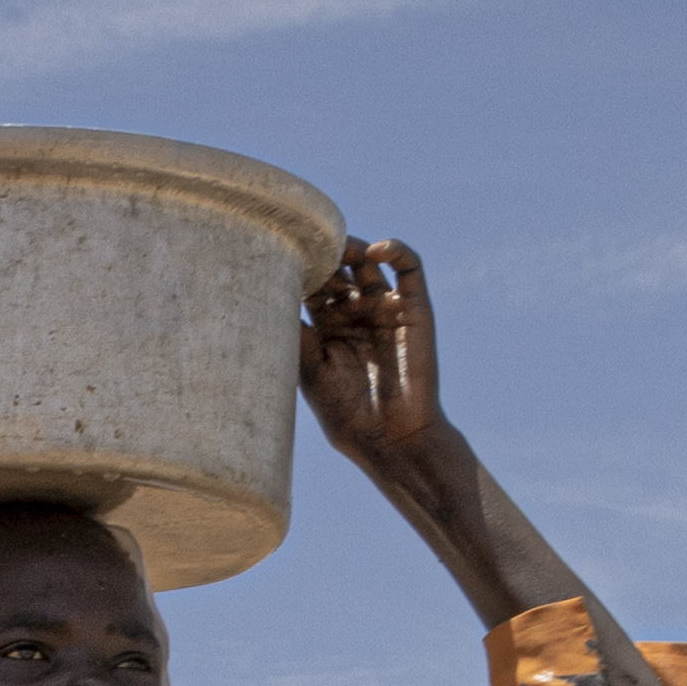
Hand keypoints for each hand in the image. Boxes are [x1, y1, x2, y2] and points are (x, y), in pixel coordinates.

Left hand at [300, 240, 445, 479]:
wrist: (391, 438)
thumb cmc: (347, 414)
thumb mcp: (310, 372)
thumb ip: (297, 334)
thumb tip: (272, 294)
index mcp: (327, 327)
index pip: (311, 284)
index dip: (298, 268)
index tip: (280, 258)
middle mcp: (356, 313)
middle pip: (336, 268)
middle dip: (321, 256)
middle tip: (307, 248)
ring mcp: (385, 308)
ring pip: (367, 262)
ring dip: (351, 247)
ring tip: (336, 248)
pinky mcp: (414, 308)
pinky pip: (409, 268)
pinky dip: (395, 250)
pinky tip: (374, 251)